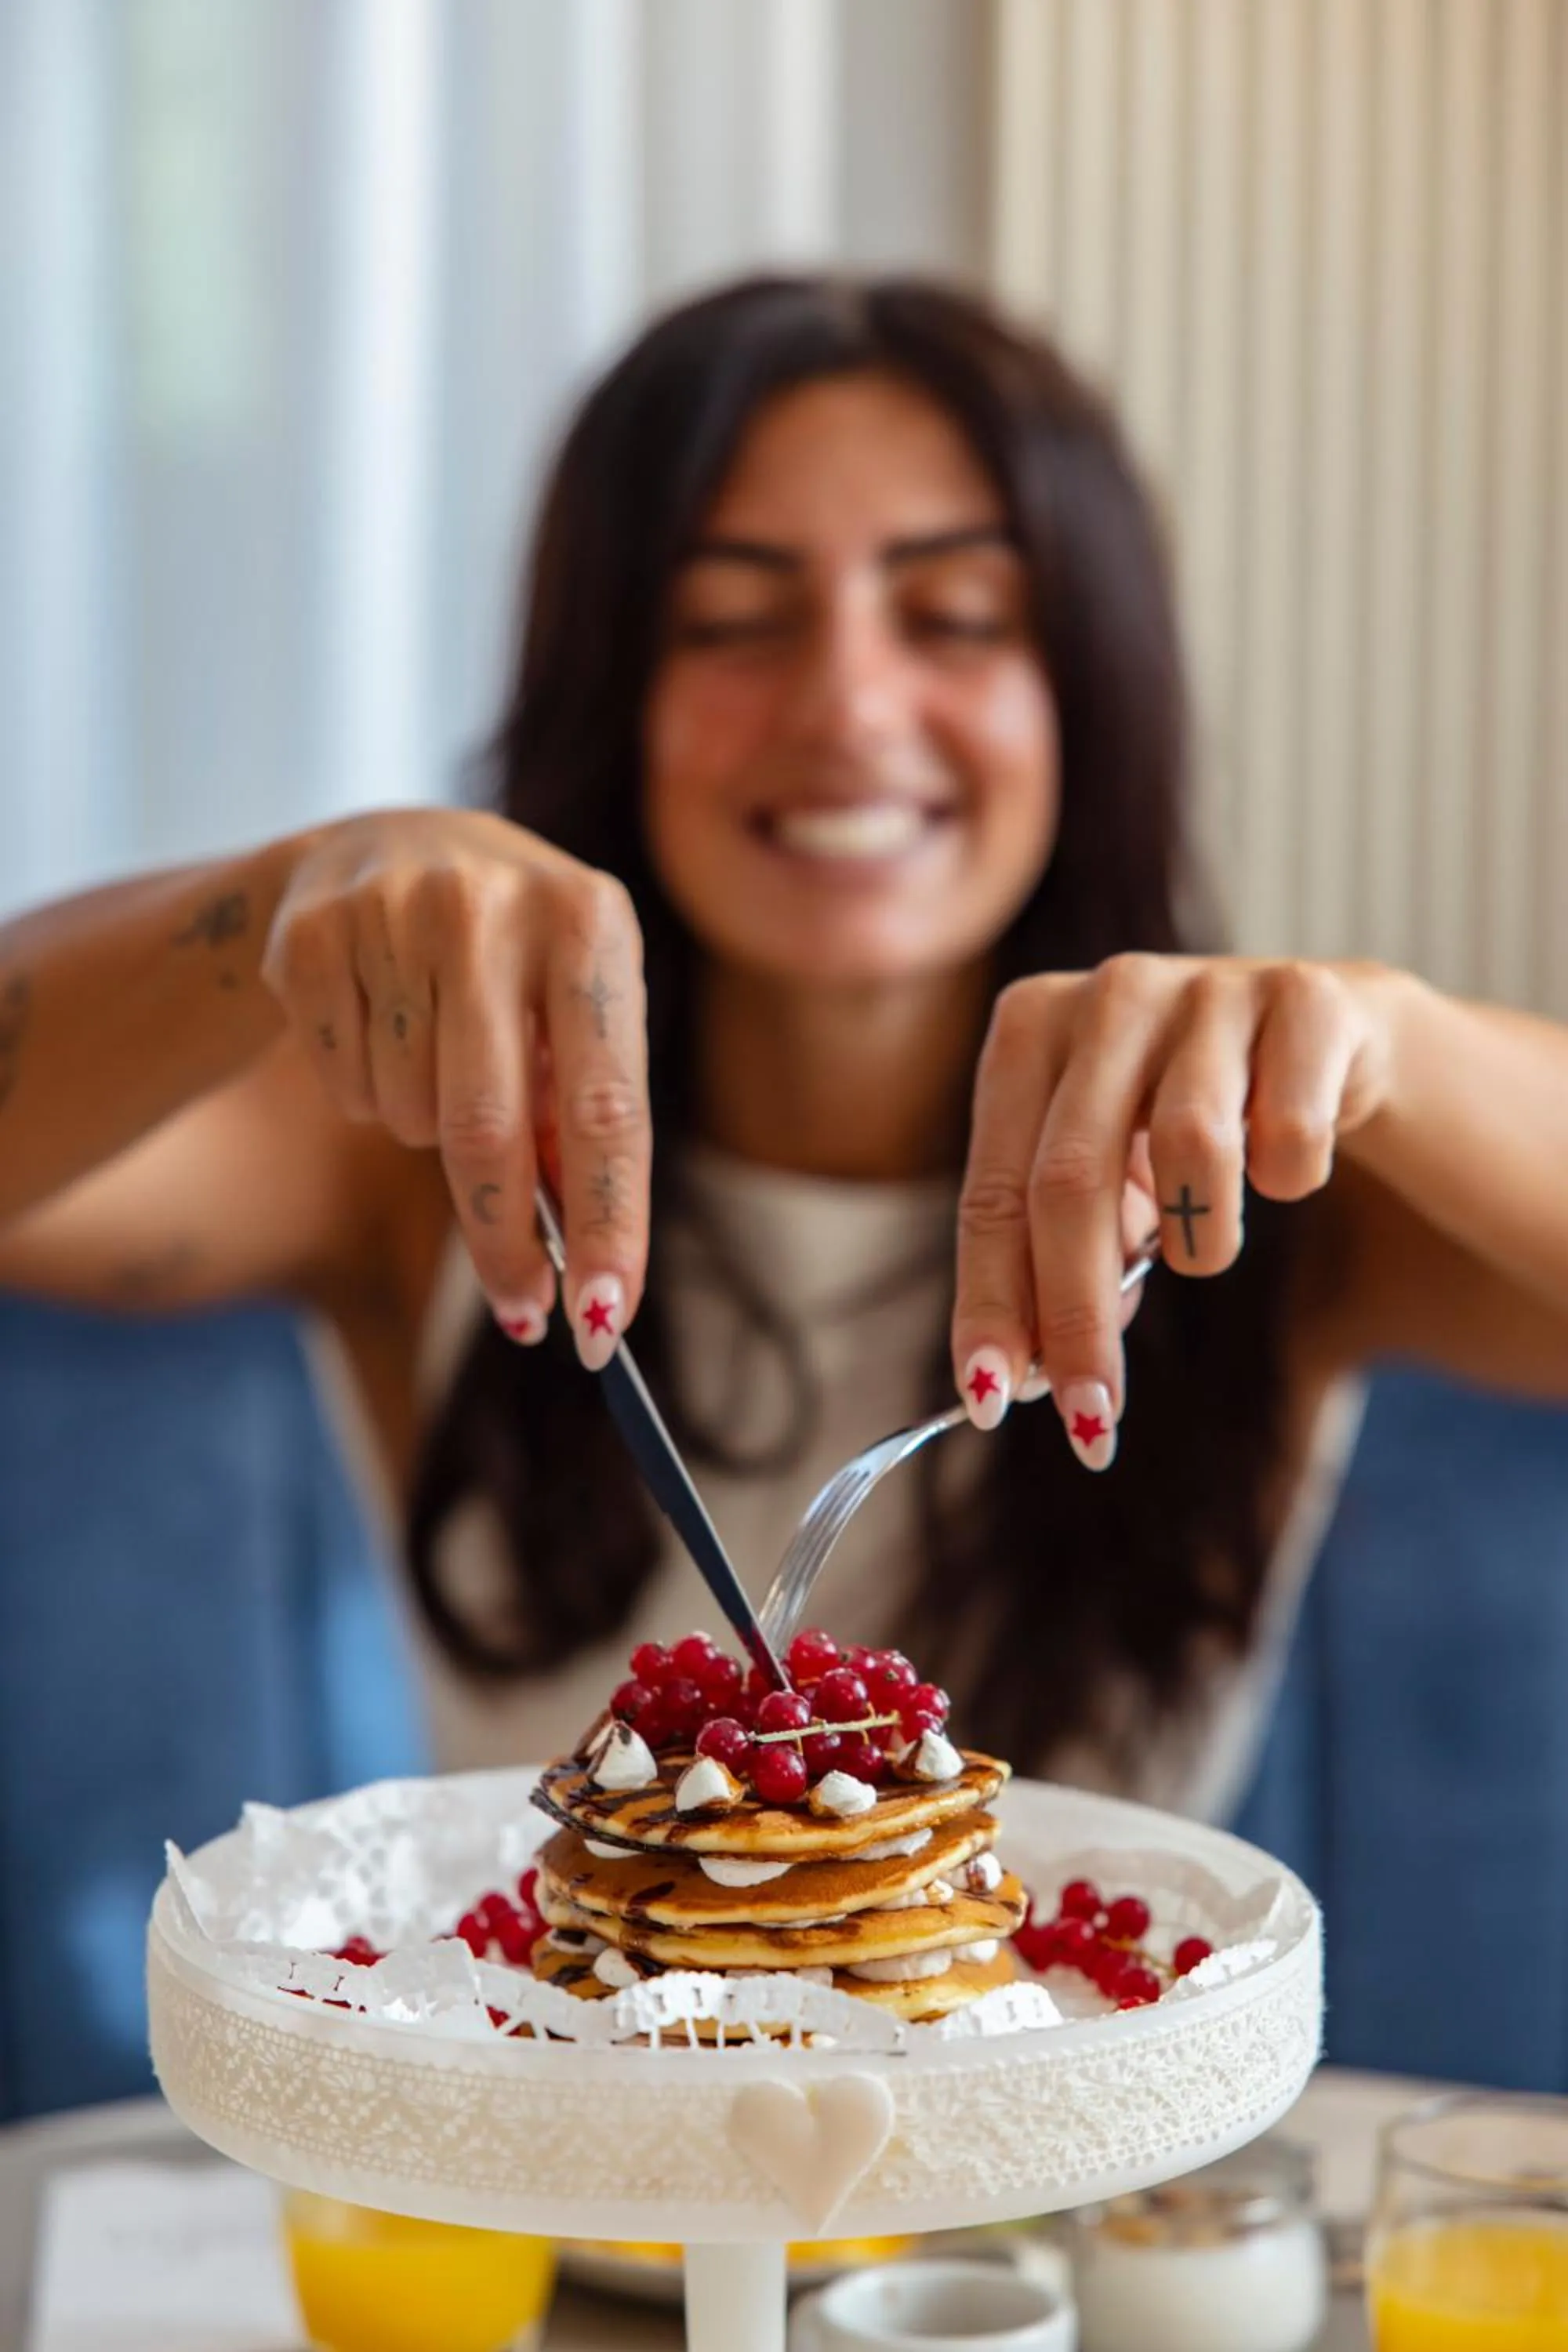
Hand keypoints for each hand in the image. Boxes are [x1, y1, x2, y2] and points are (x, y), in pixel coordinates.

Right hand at [262, 808, 647, 1365]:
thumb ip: (581, 1117)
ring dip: (427, 1130)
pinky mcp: (309, 936)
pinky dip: (367, 1094)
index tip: (605, 1316)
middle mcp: (492, 906)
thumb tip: (588, 1270)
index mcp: (589, 921)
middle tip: (522, 1311)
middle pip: (486, 1129)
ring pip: (409, 1115)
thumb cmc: (515, 960)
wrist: (386, 846)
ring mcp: (391, 912)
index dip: (608, 1221)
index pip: (607, 1105)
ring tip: (437, 1061)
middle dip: (505, 1241)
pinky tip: (380, 1029)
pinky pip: (345, 1087)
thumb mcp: (573, 1009)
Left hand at [952, 955, 1392, 1463]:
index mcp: (1029, 1028)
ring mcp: (1209, 986)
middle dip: (1076, 1317)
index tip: (986, 1398)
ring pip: (1187, 1151)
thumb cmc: (1182, 1119)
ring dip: (1201, 1243)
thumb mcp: (1105, 1180)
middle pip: (1069, 1182)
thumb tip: (1024, 1376)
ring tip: (1211, 1247)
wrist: (1328, 1038)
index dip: (991, 1303)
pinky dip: (1290, 1179)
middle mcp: (1109, 992)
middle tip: (1093, 1415)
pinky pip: (1291, 1135)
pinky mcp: (1309, 998)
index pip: (994, 1193)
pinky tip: (1288, 1168)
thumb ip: (1054, 1260)